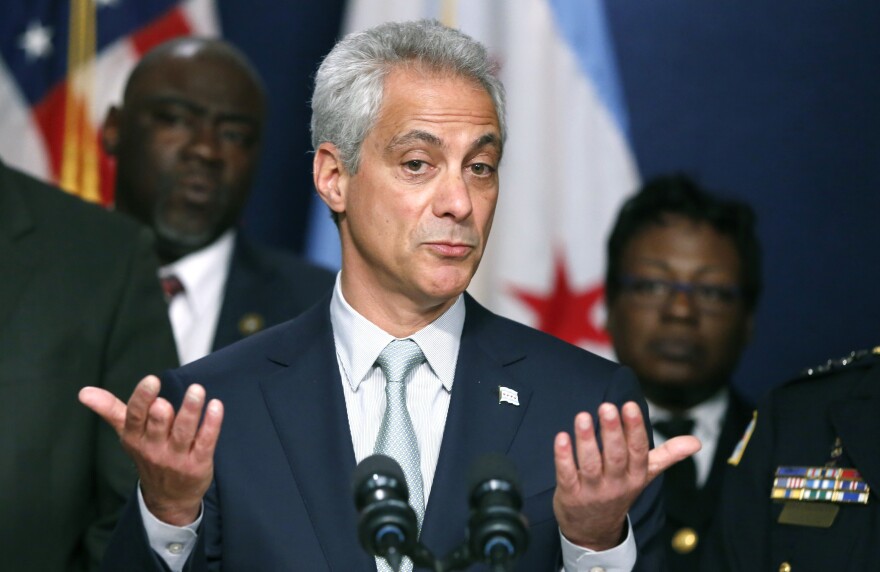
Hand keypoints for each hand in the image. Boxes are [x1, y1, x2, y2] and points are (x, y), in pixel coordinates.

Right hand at [79, 375, 223, 525]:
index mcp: (135, 438)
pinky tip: (216, 406)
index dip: (142, 399)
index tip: (151, 380)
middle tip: (166, 398)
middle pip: (158, 425)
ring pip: (184, 432)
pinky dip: (212, 424)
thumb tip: (83, 391)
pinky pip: (206, 442)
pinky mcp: (198, 464)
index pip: (135, 417)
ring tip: (197, 390)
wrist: (169, 499)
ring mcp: (177, 458)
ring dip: (190, 411)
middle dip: (162, 410)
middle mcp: (154, 448)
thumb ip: (110, 410)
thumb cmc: (148, 455)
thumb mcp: (127, 435)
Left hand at [552, 401, 700, 549]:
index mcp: (635, 476)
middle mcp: (616, 484)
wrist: (594, 531)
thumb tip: (697, 442)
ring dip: (586, 440)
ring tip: (582, 416)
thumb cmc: (620, 491)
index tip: (629, 405)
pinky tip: (561, 437)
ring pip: (590, 464)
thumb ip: (668, 455)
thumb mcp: (645, 475)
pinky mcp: (570, 495)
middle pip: (615, 456)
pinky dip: (563, 457)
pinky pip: (567, 475)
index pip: (637, 451)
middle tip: (607, 407)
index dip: (634, 428)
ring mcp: (593, 491)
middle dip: (612, 431)